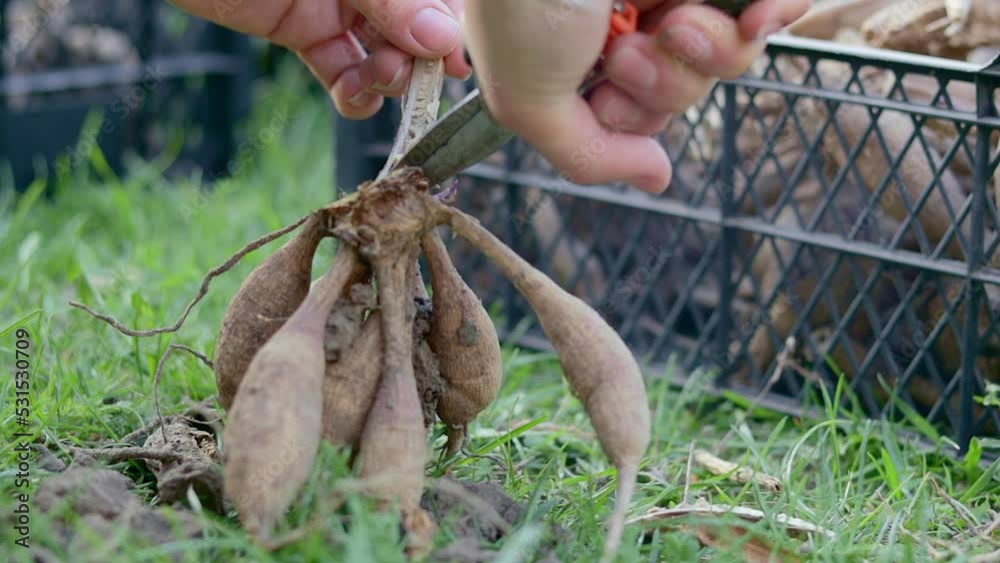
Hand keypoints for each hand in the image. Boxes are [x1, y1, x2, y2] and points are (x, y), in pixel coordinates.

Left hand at [171, 0, 471, 117]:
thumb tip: (444, 40)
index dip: (451, 27)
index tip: (454, 62)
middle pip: (417, 27)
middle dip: (417, 57)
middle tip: (402, 71)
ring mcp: (337, 4)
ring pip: (384, 52)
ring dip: (388, 77)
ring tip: (372, 78)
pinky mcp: (302, 32)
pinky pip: (342, 70)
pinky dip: (353, 92)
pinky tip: (350, 94)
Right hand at [462, 0, 811, 192]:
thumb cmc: (521, 7)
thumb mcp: (531, 103)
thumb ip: (591, 156)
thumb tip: (659, 181)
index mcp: (586, 54)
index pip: (642, 112)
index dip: (632, 117)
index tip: (600, 95)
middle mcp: (634, 19)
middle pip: (687, 86)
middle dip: (664, 84)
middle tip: (625, 53)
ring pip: (731, 52)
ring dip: (706, 48)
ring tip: (670, 20)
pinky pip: (777, 1)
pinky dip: (779, 10)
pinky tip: (763, 17)